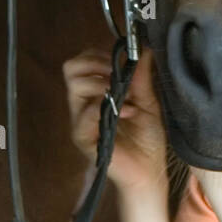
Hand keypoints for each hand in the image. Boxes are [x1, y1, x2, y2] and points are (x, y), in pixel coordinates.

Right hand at [62, 47, 167, 195]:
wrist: (150, 172)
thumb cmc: (147, 140)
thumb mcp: (148, 102)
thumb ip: (142, 77)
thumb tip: (145, 49)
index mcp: (95, 93)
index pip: (82, 62)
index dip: (99, 55)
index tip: (123, 61)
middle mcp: (83, 104)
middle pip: (71, 68)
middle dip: (96, 64)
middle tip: (117, 74)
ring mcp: (81, 121)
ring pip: (74, 85)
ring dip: (100, 82)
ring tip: (123, 93)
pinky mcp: (84, 138)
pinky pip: (84, 115)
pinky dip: (107, 108)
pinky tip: (128, 112)